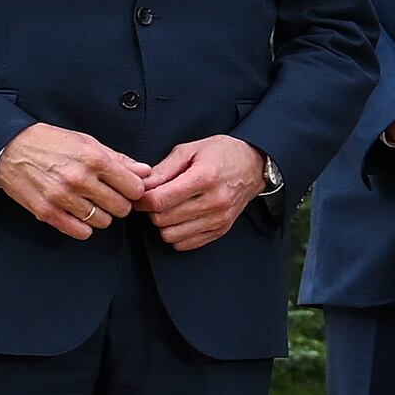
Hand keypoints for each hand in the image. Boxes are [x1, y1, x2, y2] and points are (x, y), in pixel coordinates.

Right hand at [0, 122, 147, 239]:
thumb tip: (145, 172)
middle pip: (121, 208)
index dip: (134, 190)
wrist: (9, 148)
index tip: (127, 189)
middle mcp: (80, 180)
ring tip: (92, 204)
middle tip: (110, 197)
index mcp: (94, 160)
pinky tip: (80, 216)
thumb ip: (119, 159)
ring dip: (101, 215)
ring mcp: (62, 197)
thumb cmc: (51, 143)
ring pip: (103, 221)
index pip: (134, 188)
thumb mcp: (88, 142)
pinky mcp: (46, 212)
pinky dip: (84, 227)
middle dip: (120, 204)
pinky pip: (80, 231)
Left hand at [135, 135, 268, 253]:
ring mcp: (220, 218)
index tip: (141, 194)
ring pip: (170, 235)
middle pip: (162, 219)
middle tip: (156, 199)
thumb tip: (140, 186)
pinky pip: (184, 244)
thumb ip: (162, 170)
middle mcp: (214, 201)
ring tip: (169, 209)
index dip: (141, 199)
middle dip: (152, 210)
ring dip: (164, 224)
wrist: (254, 164)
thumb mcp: (189, 150)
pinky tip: (180, 219)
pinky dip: (176, 234)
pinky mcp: (221, 229)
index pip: (159, 201)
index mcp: (204, 177)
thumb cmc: (221, 154)